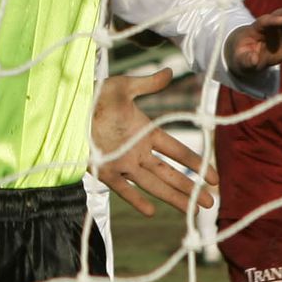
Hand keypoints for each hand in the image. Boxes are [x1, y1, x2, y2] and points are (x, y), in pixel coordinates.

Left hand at [91, 67, 217, 217]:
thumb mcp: (122, 87)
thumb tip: (170, 70)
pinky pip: (122, 188)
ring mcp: (122, 163)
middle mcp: (137, 151)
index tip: (215, 178)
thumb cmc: (94, 96)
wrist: (66, 107)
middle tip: (211, 204)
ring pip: (153, 184)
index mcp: (145, 132)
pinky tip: (151, 211)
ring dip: (174, 197)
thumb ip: (147, 83)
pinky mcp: (103, 171)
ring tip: (194, 211)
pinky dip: (135, 199)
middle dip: (191, 188)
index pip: (176, 150)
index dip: (196, 163)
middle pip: (170, 173)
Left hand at [225, 4, 281, 74]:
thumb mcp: (242, 60)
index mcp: (255, 29)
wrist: (252, 54)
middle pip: (279, 15)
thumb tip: (254, 59)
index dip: (272, 20)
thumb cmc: (244, 56)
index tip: (281, 20)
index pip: (263, 22)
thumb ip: (247, 59)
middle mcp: (270, 25)